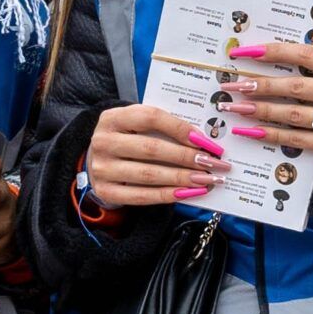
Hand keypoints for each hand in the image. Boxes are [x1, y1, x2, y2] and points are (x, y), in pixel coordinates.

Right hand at [81, 103, 230, 209]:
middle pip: (151, 148)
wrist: (97, 161)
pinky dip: (168, 195)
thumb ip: (162, 126)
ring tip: (207, 180)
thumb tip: (202, 140)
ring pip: (148, 174)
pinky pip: (142, 196)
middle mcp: (102, 142)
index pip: (150, 117)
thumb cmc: (127, 139)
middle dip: (187, 156)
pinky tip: (188, 193)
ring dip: (182, 178)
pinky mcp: (106, 192)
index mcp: (112, 117)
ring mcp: (102, 169)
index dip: (180, 128)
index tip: (205, 140)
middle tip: (214, 163)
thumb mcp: (136, 125)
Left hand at [217, 42, 312, 164]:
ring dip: (260, 110)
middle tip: (232, 84)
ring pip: (293, 114)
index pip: (306, 55)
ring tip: (235, 107)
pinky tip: (251, 130)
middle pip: (295, 87)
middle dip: (259, 85)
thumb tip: (270, 56)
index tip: (245, 52)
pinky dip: (271, 134)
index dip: (274, 51)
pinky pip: (298, 139)